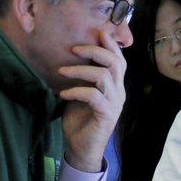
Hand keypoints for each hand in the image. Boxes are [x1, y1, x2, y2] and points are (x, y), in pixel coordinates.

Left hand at [58, 32, 125, 172]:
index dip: (111, 45)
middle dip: (95, 51)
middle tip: (74, 48)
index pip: (119, 60)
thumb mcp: (81, 93)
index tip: (97, 32)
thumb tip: (71, 56)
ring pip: (104, 76)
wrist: (82, 149)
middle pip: (115, 63)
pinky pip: (93, 95)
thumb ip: (83, 77)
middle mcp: (119, 92)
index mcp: (115, 86)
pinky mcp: (106, 115)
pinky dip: (76, 91)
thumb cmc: (80, 120)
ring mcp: (114, 103)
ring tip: (61, 71)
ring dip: (80, 71)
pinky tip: (63, 94)